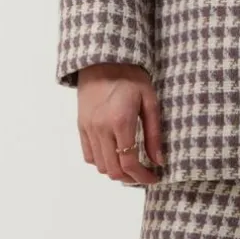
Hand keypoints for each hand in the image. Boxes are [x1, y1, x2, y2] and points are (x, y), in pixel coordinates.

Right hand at [77, 63, 164, 184]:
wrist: (104, 60)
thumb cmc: (131, 77)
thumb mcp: (149, 100)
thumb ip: (154, 133)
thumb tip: (159, 160)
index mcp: (121, 121)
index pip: (129, 162)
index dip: (143, 176)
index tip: (155, 177)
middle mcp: (101, 129)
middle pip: (113, 170)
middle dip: (131, 178)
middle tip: (145, 174)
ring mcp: (88, 129)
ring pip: (100, 166)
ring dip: (117, 171)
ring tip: (132, 165)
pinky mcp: (81, 127)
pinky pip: (89, 156)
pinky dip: (102, 162)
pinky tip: (115, 155)